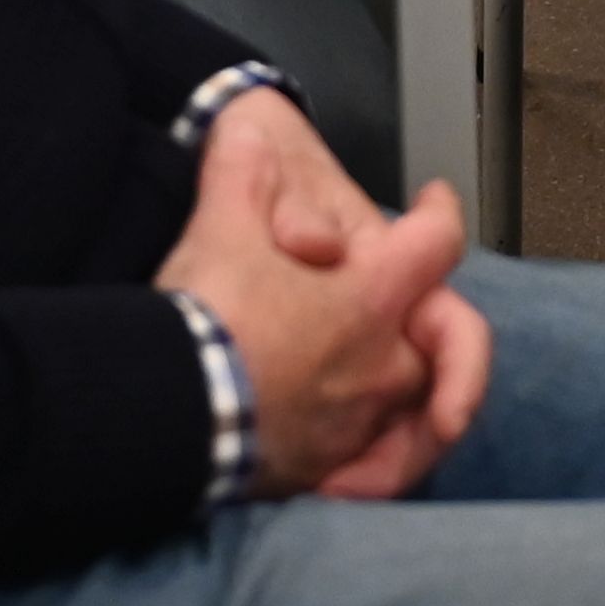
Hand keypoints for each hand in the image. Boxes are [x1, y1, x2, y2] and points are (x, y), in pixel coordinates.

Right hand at [151, 92, 492, 503]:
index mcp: (371, 297)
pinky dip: (374, 467)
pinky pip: (371, 474)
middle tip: (433, 313)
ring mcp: (354, 425)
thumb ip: (240, 173)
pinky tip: (360, 468)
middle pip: (444, 341)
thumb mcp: (220, 226)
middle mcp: (379, 366)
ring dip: (419, 401)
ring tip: (416, 396)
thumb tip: (242, 131)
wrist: (160, 410)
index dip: (440, 215)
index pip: (436, 244)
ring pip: (415, 412)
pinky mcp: (319, 473)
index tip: (435, 201)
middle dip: (444, 326)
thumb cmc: (205, 317)